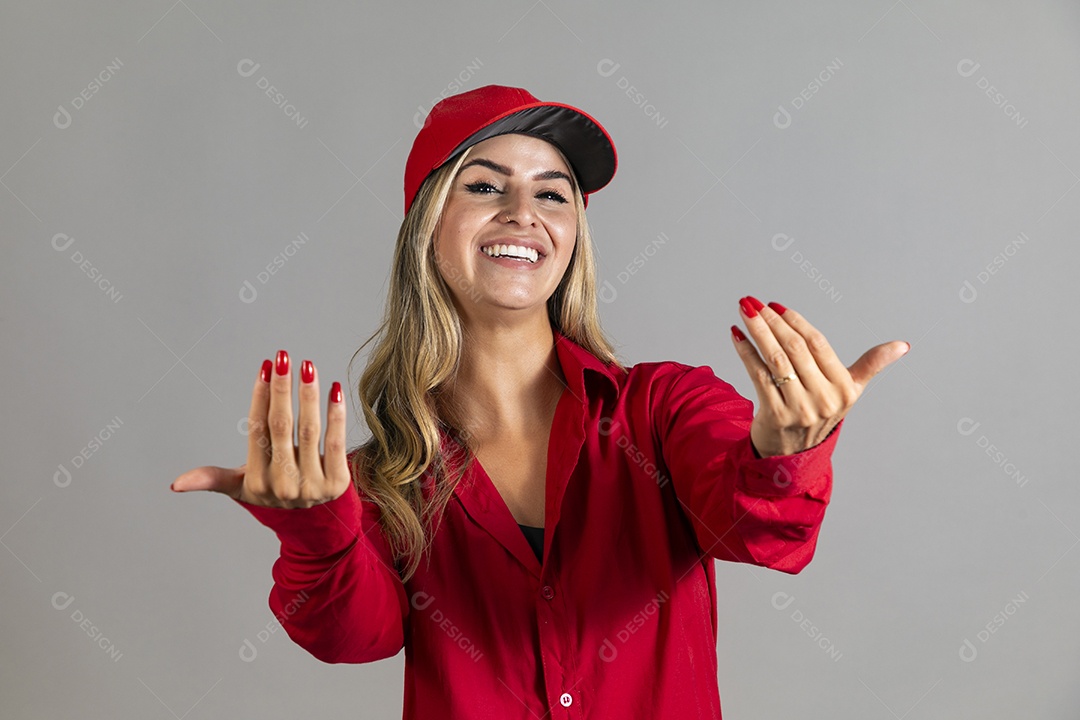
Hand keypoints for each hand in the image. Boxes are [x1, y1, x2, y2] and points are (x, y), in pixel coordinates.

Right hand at [170, 351, 352, 507]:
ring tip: (308, 367)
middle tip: (283, 357)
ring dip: (309, 396)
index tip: (266, 366)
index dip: (261, 397)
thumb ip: (211, 479)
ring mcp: (312, 485)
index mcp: (257, 481)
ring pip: (309, 432)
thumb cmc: (271, 491)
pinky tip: (335, 389)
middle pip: (281, 427)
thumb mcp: (240, 488)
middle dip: (282, 389)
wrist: (312, 522)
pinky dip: (336, 416)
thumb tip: (174, 485)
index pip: (257, 430)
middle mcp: (283, 484)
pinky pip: (336, 443)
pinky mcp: (337, 483)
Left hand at [730, 296, 907, 457]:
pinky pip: (758, 375)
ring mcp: (800, 409)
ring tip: (744, 310)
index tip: (776, 305)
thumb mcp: (850, 391)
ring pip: (774, 359)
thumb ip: (871, 365)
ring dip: (757, 330)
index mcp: (845, 388)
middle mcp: (824, 399)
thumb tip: (903, 345)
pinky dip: (746, 352)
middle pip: (794, 348)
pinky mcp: (775, 416)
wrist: (793, 455)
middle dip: (771, 321)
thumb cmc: (820, 413)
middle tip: (752, 303)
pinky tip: (736, 334)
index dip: (796, 321)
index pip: (817, 344)